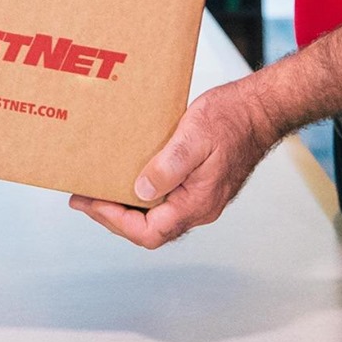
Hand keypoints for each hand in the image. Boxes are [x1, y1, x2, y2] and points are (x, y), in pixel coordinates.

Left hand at [67, 75, 280, 248]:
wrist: (260, 109)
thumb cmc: (231, 119)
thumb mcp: (194, 137)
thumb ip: (168, 167)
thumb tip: (141, 192)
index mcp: (197, 203)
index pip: (150, 232)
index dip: (116, 222)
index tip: (91, 203)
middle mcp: (198, 207)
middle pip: (149, 229)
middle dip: (112, 216)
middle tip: (82, 199)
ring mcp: (199, 197)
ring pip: (155, 216)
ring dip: (124, 206)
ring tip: (96, 190)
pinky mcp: (198, 184)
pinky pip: (164, 200)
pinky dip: (139, 194)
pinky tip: (124, 177)